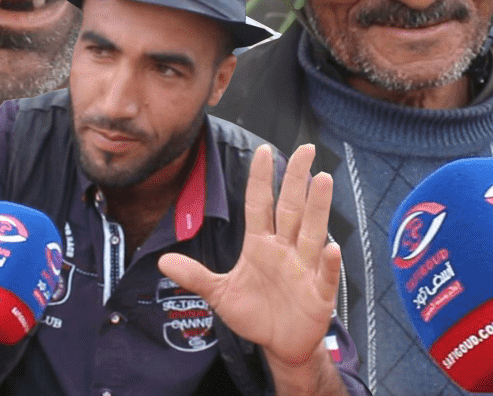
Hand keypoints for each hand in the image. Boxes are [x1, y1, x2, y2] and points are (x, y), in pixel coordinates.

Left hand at [158, 144, 344, 392]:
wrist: (281, 344)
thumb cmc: (255, 314)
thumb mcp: (220, 294)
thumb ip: (195, 276)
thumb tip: (161, 262)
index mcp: (261, 245)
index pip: (261, 205)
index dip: (262, 180)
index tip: (264, 151)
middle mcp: (285, 250)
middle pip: (291, 209)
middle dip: (297, 179)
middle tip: (305, 149)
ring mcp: (305, 268)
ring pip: (312, 232)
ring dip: (318, 208)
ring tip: (323, 180)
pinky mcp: (319, 292)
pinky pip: (324, 274)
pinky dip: (328, 262)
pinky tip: (331, 247)